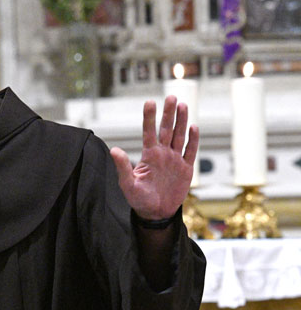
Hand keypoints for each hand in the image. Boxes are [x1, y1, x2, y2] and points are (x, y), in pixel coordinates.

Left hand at [110, 96, 199, 220]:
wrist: (156, 212)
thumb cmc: (138, 199)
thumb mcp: (128, 184)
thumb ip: (123, 167)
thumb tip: (114, 150)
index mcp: (148, 155)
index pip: (149, 132)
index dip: (149, 117)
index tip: (150, 102)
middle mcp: (162, 154)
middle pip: (166, 129)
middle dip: (169, 114)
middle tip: (171, 97)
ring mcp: (174, 160)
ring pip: (179, 136)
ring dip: (181, 121)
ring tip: (182, 105)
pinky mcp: (186, 168)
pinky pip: (190, 151)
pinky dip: (193, 140)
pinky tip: (193, 126)